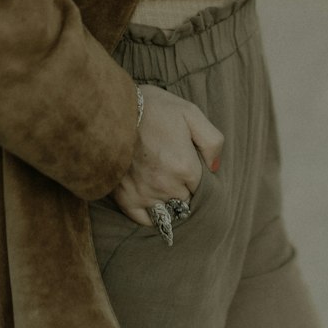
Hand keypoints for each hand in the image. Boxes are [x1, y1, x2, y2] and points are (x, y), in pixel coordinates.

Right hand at [106, 83, 224, 226]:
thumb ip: (212, 140)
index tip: (187, 164)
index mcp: (186, 167)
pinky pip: (145, 220)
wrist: (112, 109)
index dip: (195, 176)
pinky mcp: (126, 199)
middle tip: (172, 170)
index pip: (202, 188)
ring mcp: (146, 194)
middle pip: (185, 201)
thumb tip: (215, 167)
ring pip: (168, 212)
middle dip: (183, 189)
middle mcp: (167, 186)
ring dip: (168, 201)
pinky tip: (152, 201)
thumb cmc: (152, 108)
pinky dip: (152, 215)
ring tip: (161, 183)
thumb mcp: (190, 113)